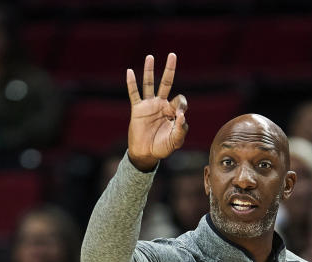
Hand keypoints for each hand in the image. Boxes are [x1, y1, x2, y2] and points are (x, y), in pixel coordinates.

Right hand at [126, 53, 187, 170]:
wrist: (146, 154)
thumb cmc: (162, 147)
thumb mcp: (176, 141)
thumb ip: (181, 129)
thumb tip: (181, 115)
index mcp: (172, 111)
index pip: (179, 100)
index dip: (181, 105)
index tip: (179, 116)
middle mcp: (161, 105)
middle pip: (166, 83)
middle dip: (170, 69)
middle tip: (172, 55)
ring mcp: (149, 106)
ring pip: (149, 84)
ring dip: (149, 71)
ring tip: (150, 57)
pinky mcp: (137, 109)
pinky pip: (134, 94)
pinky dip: (131, 83)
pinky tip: (130, 72)